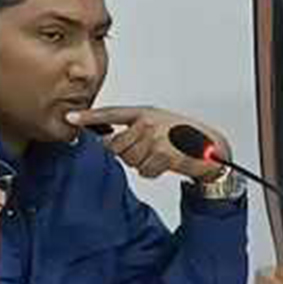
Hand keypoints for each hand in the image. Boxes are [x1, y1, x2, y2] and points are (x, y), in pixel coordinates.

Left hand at [66, 105, 229, 180]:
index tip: (70, 118)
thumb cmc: (183, 136)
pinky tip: (165, 163)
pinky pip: (144, 170)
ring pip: (129, 160)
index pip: (111, 113)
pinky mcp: (163, 154)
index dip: (89, 117)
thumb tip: (109, 143)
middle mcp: (148, 123)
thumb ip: (135, 129)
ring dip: (142, 163)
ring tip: (158, 156)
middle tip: (145, 151)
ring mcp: (155, 138)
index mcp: (144, 112)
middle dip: (126, 153)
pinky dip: (153, 171)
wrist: (211, 147)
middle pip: (116, 145)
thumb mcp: (158, 124)